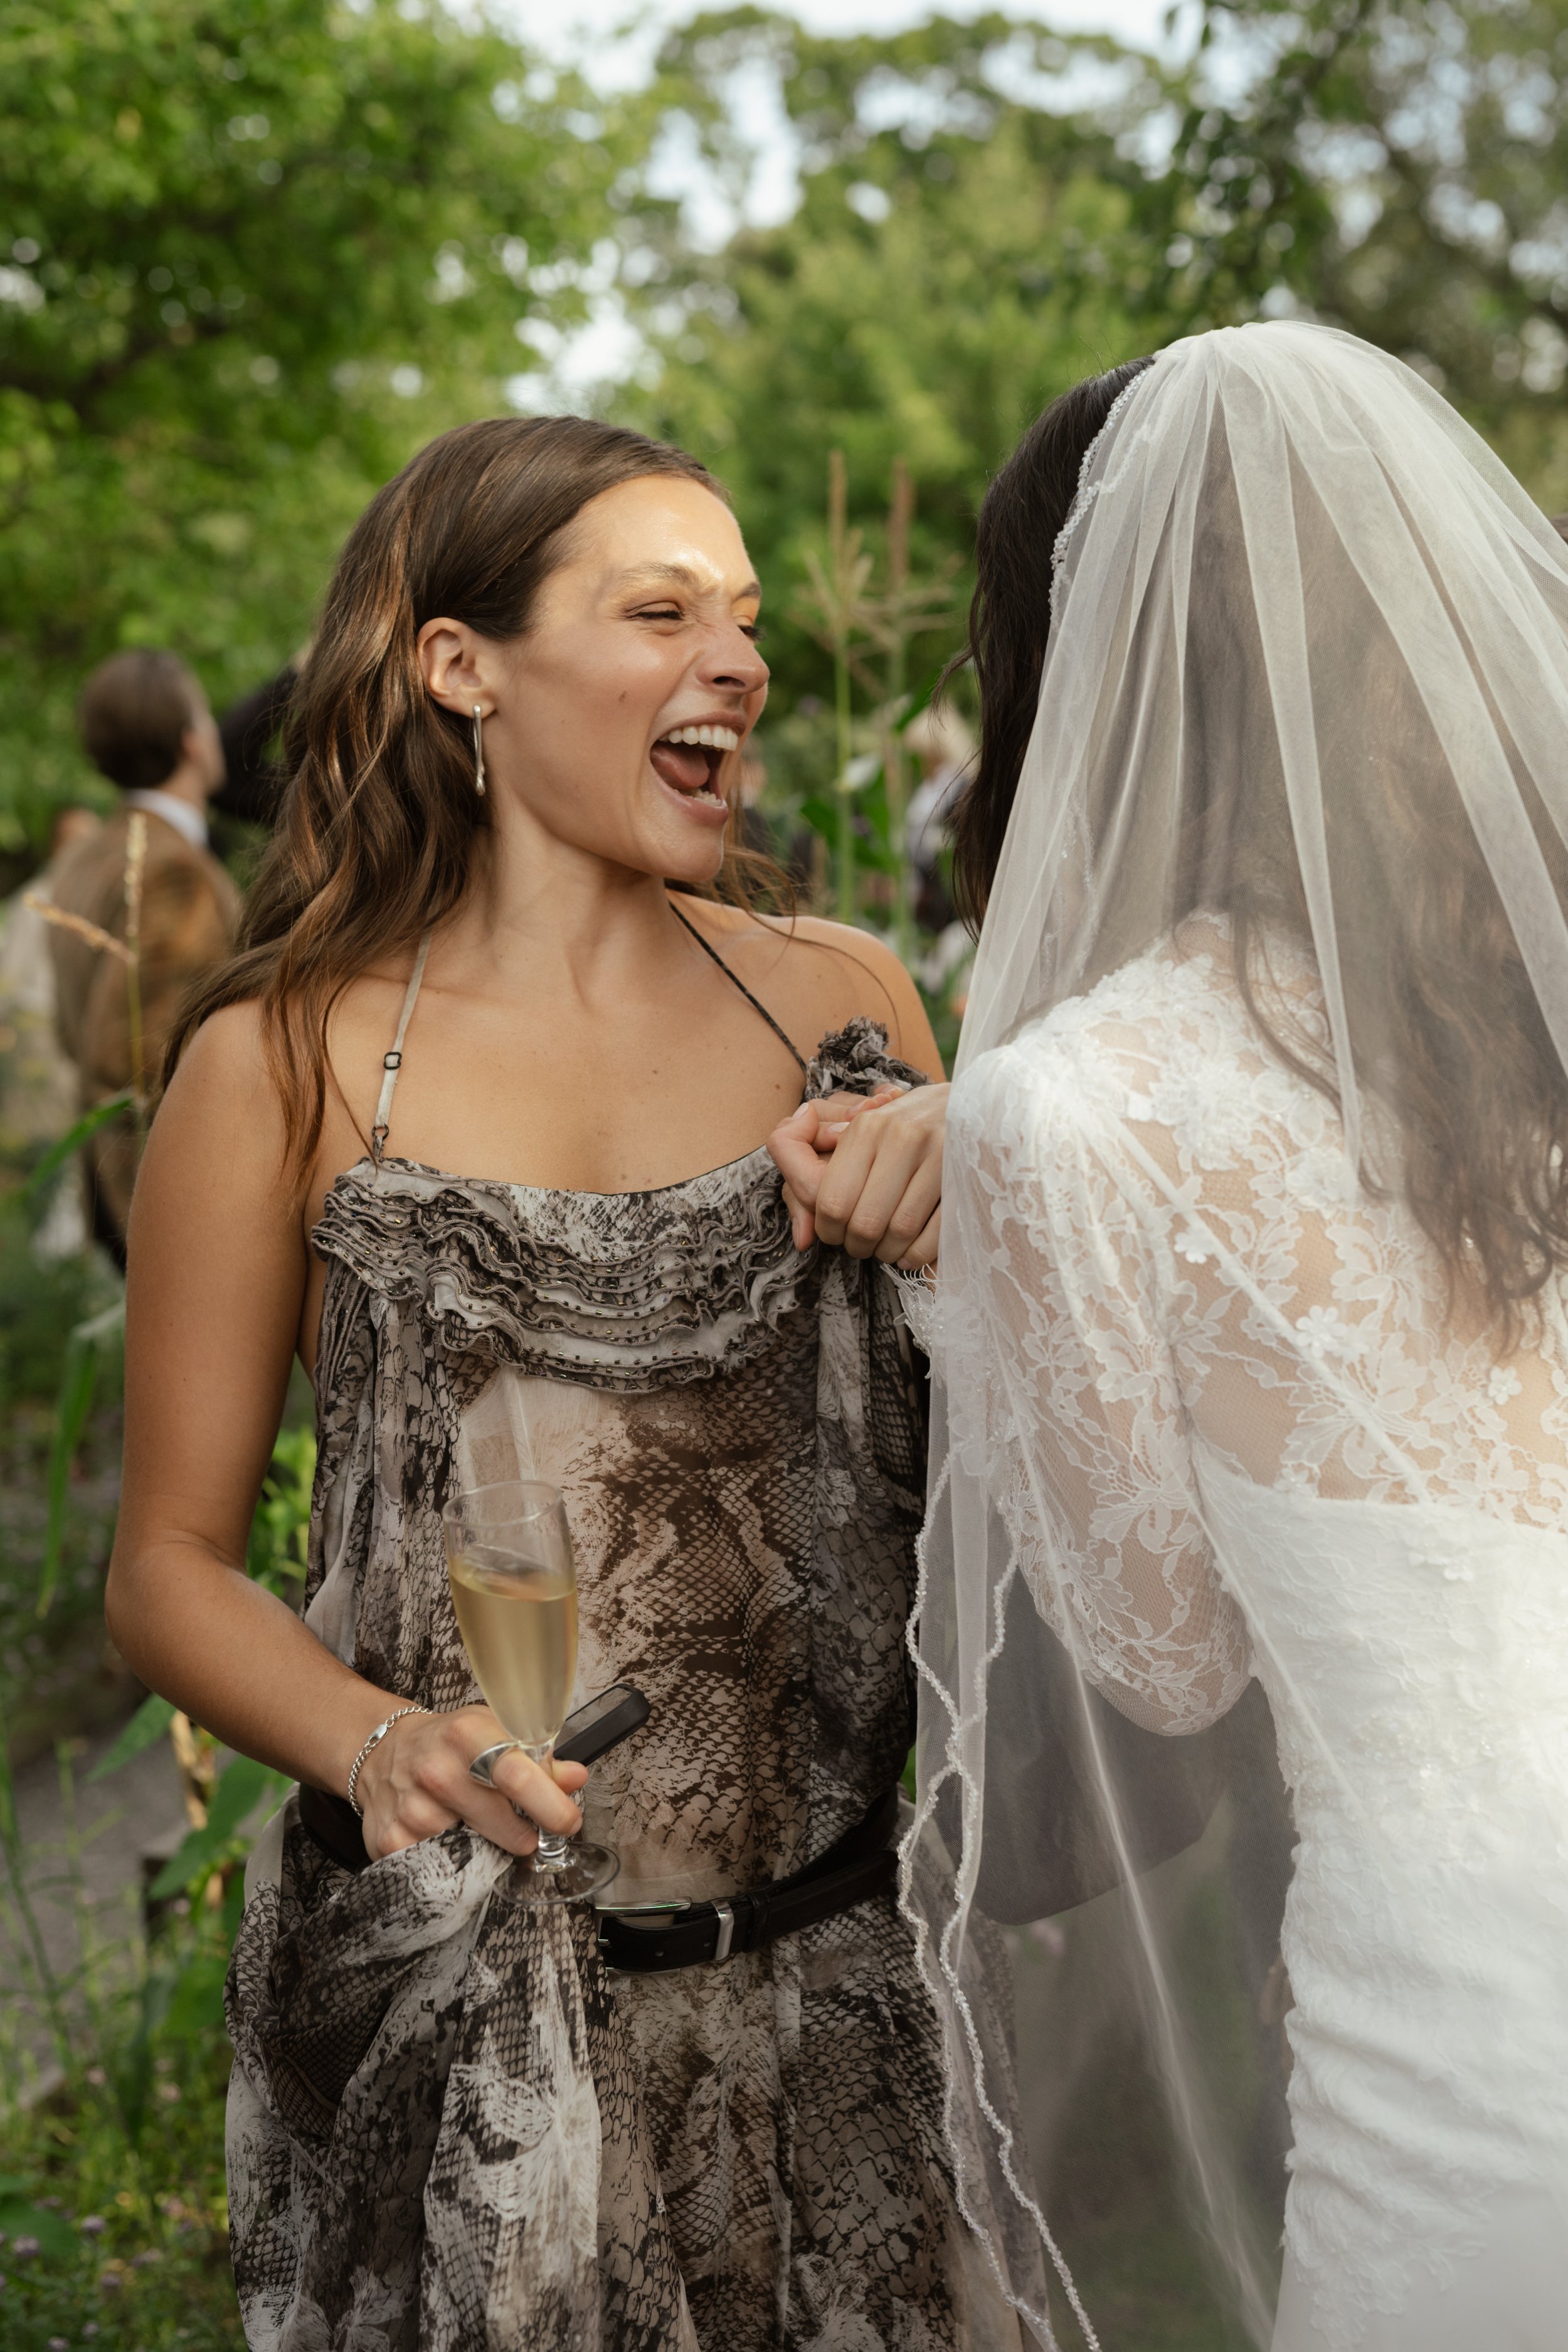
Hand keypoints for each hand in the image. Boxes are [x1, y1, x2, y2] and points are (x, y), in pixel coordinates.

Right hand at [353, 1704, 588, 1863]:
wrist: (383, 1752)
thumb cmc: (450, 1743)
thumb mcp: (494, 1732)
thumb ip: (538, 1758)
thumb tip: (575, 1779)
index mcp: (467, 1734)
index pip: (514, 1772)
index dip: (549, 1804)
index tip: (567, 1822)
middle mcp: (436, 1770)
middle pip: (498, 1822)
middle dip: (523, 1835)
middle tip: (527, 1833)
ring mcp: (411, 1809)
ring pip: (472, 1850)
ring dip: (484, 1847)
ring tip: (474, 1824)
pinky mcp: (392, 1841)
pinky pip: (441, 1867)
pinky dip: (453, 1859)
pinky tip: (446, 1835)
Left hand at [768, 1082, 948, 1267]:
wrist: (972, 1101)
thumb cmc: (902, 1126)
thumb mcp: (856, 1133)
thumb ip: (810, 1175)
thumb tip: (801, 1237)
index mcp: (866, 1126)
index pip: (829, 1200)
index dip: (827, 1229)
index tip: (834, 1233)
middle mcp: (901, 1136)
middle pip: (864, 1222)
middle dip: (857, 1246)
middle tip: (861, 1245)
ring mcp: (938, 1154)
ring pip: (900, 1231)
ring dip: (888, 1252)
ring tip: (886, 1249)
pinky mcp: (966, 1174)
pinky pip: (934, 1235)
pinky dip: (918, 1254)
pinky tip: (911, 1251)